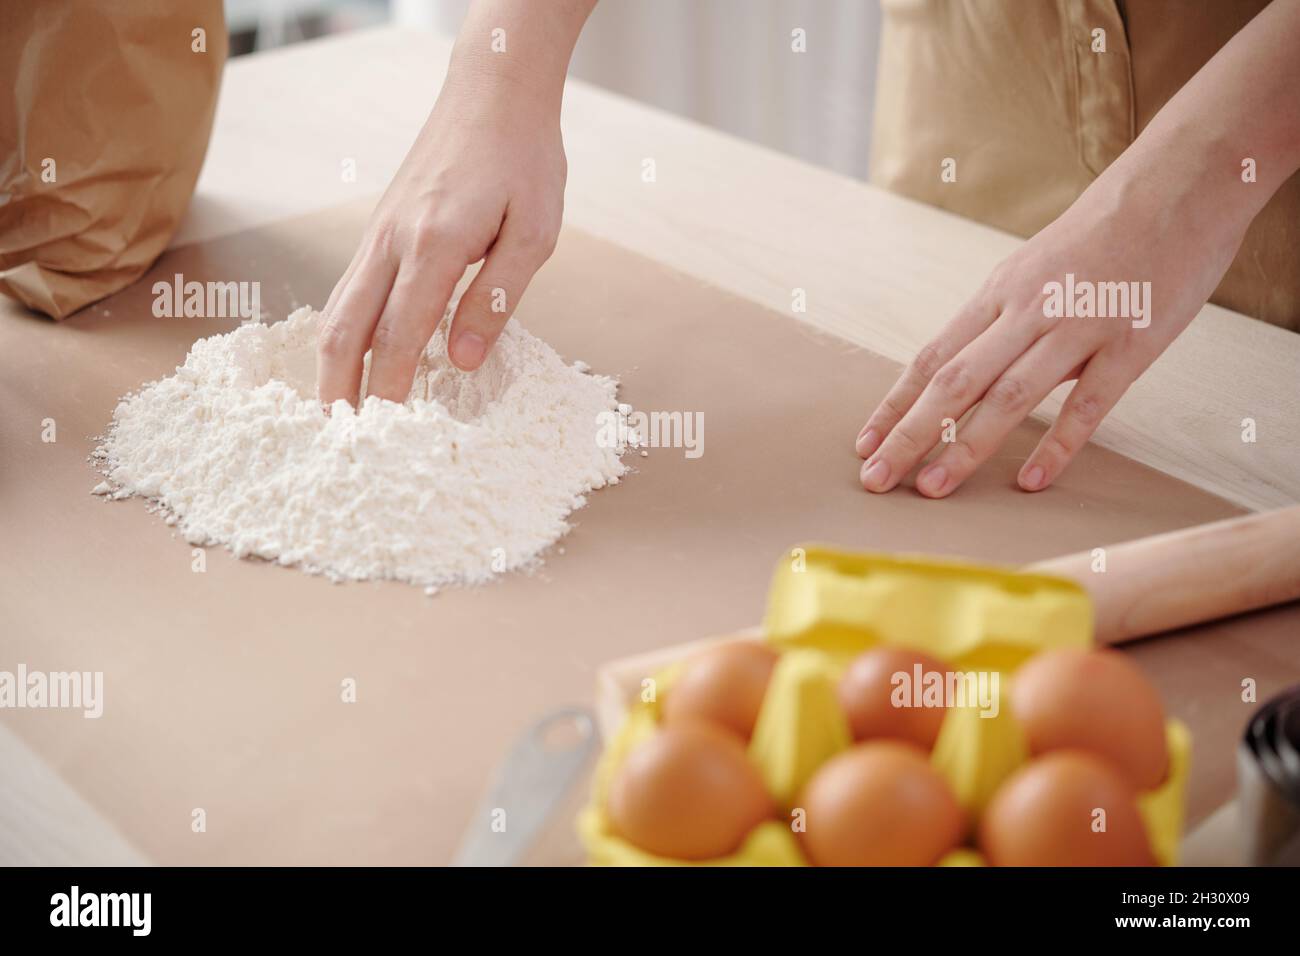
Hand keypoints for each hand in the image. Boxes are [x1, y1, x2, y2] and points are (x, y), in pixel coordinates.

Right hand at [316, 65, 565, 405]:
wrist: (493, 91)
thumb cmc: (524, 160)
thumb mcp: (534, 232)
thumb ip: (496, 299)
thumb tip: (462, 363)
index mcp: (435, 244)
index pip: (400, 335)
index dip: (391, 390)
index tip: (392, 434)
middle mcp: (394, 240)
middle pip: (347, 329)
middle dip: (340, 390)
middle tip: (341, 439)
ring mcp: (379, 231)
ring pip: (337, 309)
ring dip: (333, 364)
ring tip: (338, 411)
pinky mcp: (379, 227)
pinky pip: (349, 288)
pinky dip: (343, 331)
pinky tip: (352, 357)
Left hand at [855, 145, 1249, 497]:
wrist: (1181, 181)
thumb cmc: (1106, 230)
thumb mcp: (1039, 268)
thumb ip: (1010, 323)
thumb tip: (985, 379)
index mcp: (1000, 292)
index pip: (932, 358)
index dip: (894, 404)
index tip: (864, 444)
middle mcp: (1028, 310)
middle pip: (954, 382)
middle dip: (908, 435)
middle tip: (875, 480)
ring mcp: (1078, 326)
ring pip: (1008, 396)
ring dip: (964, 446)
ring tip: (931, 489)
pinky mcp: (1131, 343)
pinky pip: (1088, 403)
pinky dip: (1056, 445)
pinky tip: (1029, 481)